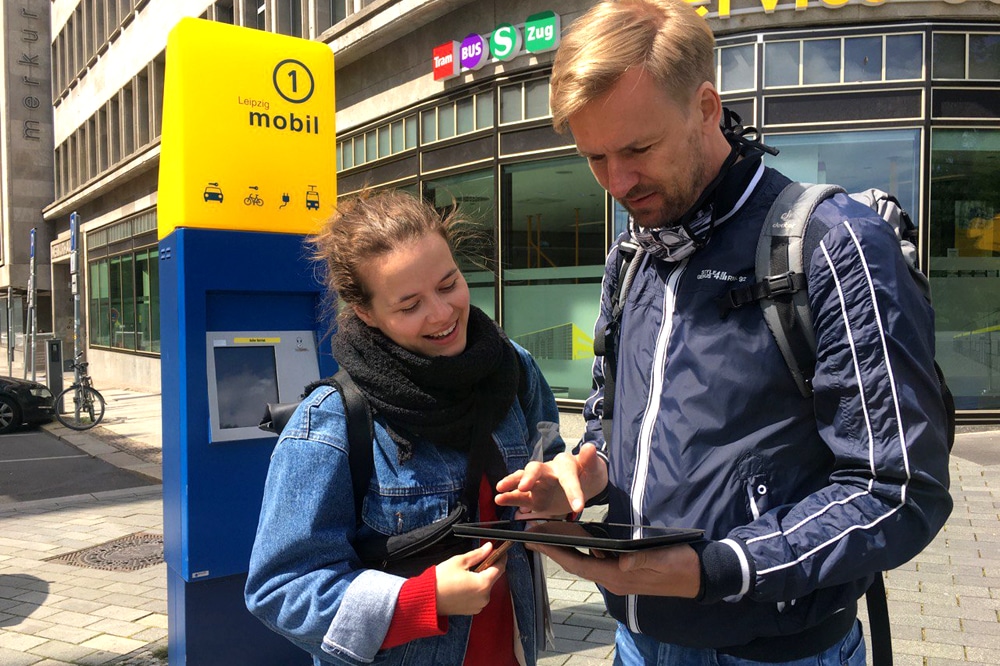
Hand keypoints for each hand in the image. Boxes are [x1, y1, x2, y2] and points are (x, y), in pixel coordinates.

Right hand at [435, 542, 505, 615]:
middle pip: (493, 578)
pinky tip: (464, 583)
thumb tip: (488, 547)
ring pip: (485, 587)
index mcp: (483, 584)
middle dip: (488, 568)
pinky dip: (475, 589)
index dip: (501, 557)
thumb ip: (478, 554)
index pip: (499, 568)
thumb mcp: (459, 561)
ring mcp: (478, 605)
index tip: (500, 551)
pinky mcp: (472, 610)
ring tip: (468, 573)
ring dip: (481, 579)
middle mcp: (484, 597)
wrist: (427, 600)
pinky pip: (479, 596)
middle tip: (479, 559)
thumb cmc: (440, 581)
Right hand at [495, 443, 607, 517]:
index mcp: (564, 465)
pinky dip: (509, 497)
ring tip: (501, 488)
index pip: (567, 476)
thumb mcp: (594, 469)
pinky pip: (520, 496)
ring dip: (512, 482)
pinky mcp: (534, 497)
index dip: (572, 490)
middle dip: (529, 476)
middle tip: (525, 486)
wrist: (584, 483)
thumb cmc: (588, 474)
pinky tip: (499, 499)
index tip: (578, 507)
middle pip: (535, 469)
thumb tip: (590, 447)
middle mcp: (548, 471)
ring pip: (522, 479)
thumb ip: (591, 461)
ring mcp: (539, 483)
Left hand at [528, 543, 700, 598]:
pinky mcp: (624, 571)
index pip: (577, 562)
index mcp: (617, 575)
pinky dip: (582, 549)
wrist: (700, 575)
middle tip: (528, 535)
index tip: (533, 539)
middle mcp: (613, 578)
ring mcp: (618, 575)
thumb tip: (623, 560)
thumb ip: (641, 560)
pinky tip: (575, 539)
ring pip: (584, 560)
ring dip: (564, 548)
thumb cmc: (681, 563)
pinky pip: (596, 559)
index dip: (554, 551)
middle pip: (575, 562)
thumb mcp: (662, 559)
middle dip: (551, 548)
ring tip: (545, 534)